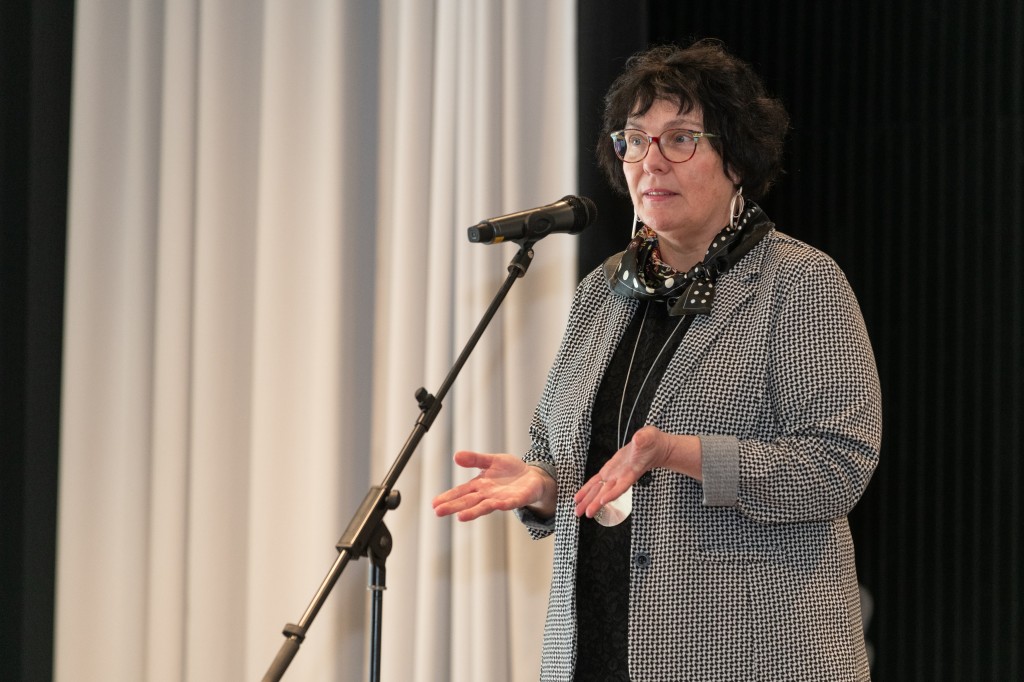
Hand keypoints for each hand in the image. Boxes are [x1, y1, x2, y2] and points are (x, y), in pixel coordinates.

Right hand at [432, 451, 552, 521]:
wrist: (533, 477)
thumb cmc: (510, 471)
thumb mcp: (491, 461)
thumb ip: (475, 459)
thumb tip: (456, 456)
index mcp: (480, 485)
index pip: (461, 492)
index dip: (448, 497)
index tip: (435, 503)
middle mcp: (488, 494)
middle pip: (468, 501)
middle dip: (454, 506)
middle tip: (438, 512)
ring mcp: (502, 498)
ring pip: (486, 506)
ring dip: (474, 511)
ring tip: (461, 517)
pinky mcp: (517, 499)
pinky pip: (510, 502)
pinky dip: (504, 504)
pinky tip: (498, 505)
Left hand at [573, 426, 700, 517]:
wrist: (654, 448)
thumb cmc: (653, 443)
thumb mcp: (650, 437)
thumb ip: (644, 439)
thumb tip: (638, 439)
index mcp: (632, 471)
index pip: (622, 484)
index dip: (613, 493)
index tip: (603, 500)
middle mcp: (622, 476)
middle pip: (608, 491)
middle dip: (597, 502)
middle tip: (587, 513)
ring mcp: (615, 474)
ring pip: (600, 489)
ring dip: (589, 500)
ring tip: (579, 511)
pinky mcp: (609, 470)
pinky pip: (597, 481)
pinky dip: (587, 489)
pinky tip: (579, 497)